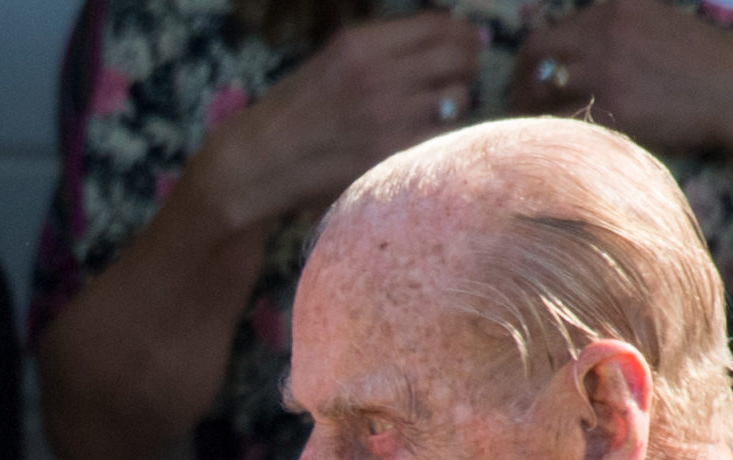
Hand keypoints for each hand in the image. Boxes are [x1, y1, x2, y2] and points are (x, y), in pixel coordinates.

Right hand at [188, 13, 482, 230]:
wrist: (262, 160)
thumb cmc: (296, 110)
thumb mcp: (334, 59)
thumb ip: (385, 48)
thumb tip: (447, 38)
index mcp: (362, 45)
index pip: (438, 26)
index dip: (463, 32)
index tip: (470, 40)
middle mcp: (380, 76)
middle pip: (456, 59)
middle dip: (467, 63)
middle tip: (463, 72)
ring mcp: (388, 118)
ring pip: (456, 99)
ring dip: (454, 102)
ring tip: (436, 108)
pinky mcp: (392, 156)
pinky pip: (442, 136)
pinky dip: (442, 134)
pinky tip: (424, 136)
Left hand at [509, 0, 732, 160]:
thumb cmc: (703, 66)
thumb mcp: (657, 24)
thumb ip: (614, 31)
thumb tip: (568, 56)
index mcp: (616, 6)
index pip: (551, 29)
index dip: (531, 58)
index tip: (528, 79)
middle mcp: (606, 32)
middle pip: (536, 53)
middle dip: (520, 81)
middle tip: (519, 105)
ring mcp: (608, 71)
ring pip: (542, 90)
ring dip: (531, 110)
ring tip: (532, 127)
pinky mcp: (615, 109)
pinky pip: (563, 121)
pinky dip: (553, 132)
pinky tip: (556, 143)